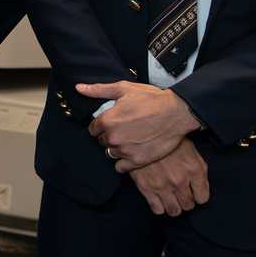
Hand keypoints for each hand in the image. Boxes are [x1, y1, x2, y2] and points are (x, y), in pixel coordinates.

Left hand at [81, 81, 201, 168]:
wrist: (176, 113)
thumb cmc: (150, 99)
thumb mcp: (123, 89)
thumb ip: (98, 90)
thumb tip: (79, 88)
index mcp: (107, 120)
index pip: (93, 129)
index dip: (102, 125)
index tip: (113, 122)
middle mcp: (113, 138)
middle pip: (102, 141)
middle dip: (110, 136)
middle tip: (124, 129)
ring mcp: (125, 151)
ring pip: (110, 153)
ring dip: (117, 148)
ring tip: (130, 139)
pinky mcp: (137, 161)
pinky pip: (120, 167)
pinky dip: (124, 162)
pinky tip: (132, 152)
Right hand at [128, 138, 209, 216]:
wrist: (141, 131)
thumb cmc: (168, 138)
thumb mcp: (190, 149)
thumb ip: (199, 169)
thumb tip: (202, 186)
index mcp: (193, 169)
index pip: (202, 198)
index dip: (198, 195)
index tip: (194, 192)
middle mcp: (179, 180)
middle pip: (188, 205)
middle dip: (186, 201)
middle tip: (181, 194)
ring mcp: (162, 185)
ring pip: (174, 211)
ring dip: (174, 206)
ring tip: (171, 198)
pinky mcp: (146, 187)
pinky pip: (157, 209)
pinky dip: (159, 206)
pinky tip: (159, 198)